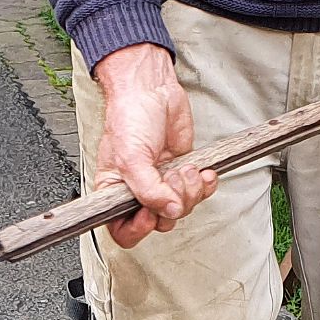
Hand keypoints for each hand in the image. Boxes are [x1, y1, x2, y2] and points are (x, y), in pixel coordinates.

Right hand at [91, 44, 217, 247]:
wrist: (152, 89)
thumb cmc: (129, 116)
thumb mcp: (131, 158)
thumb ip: (148, 191)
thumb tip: (169, 212)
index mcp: (115, 191)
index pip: (122, 230)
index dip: (139, 228)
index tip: (149, 213)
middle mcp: (138, 190)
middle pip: (159, 222)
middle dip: (171, 203)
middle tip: (170, 178)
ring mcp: (161, 183)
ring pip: (181, 209)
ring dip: (190, 191)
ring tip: (184, 168)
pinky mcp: (181, 172)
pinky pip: (198, 192)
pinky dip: (205, 185)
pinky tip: (202, 171)